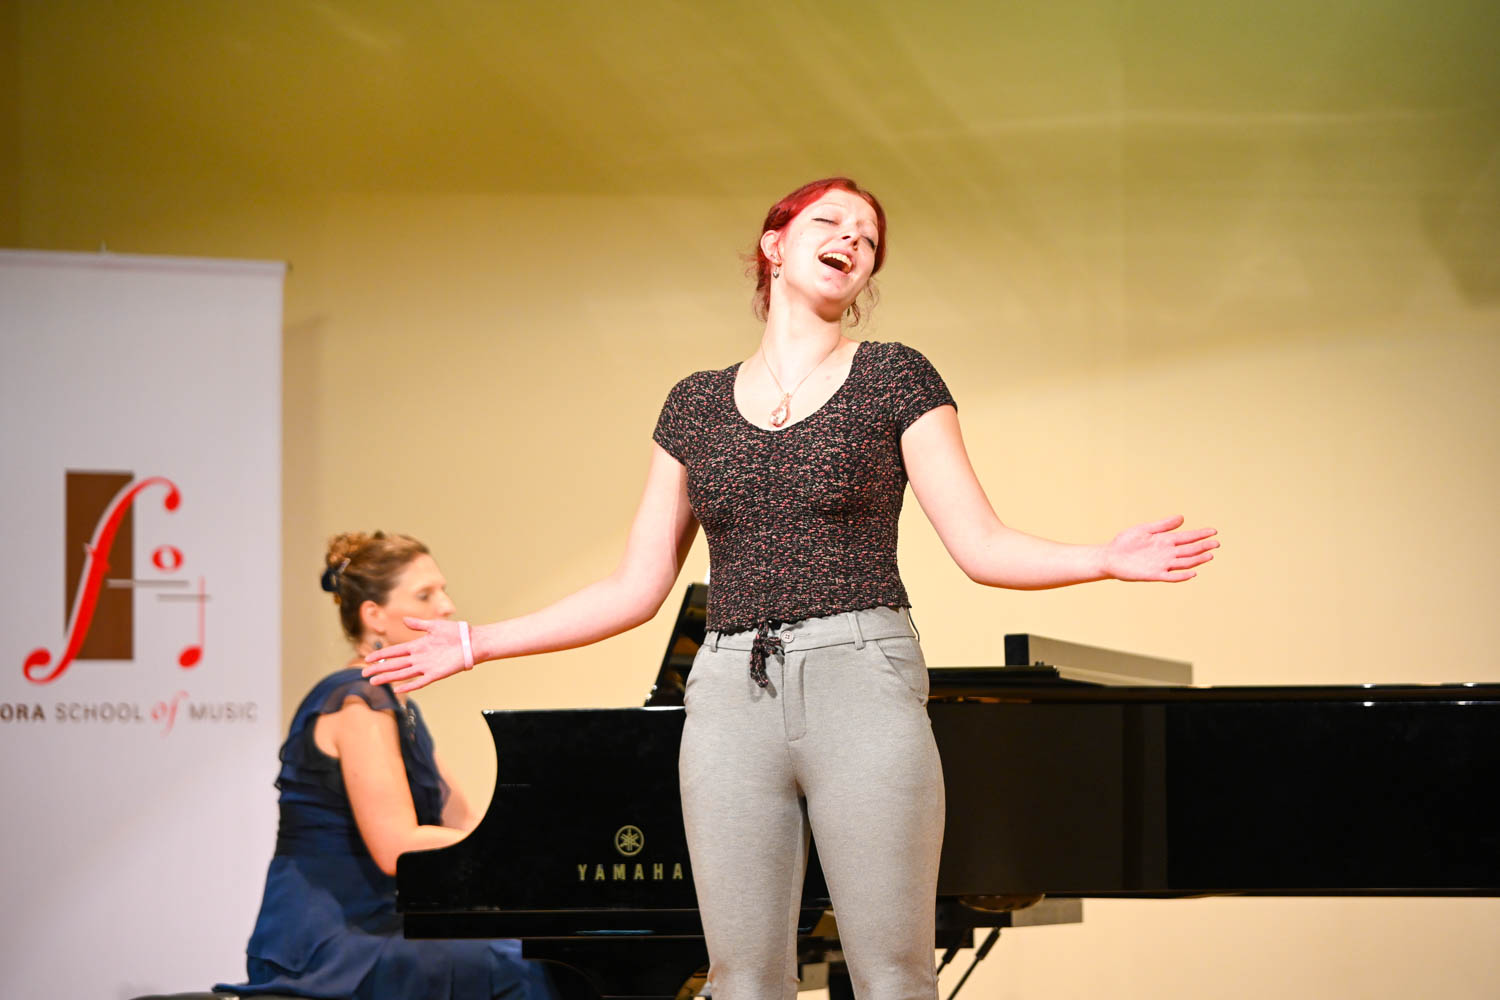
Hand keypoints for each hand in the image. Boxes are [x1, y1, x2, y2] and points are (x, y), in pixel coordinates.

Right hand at [362, 617, 465, 692]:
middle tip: (365, 674)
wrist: (472, 641)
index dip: (381, 655)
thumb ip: (418, 624)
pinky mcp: (436, 674)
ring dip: (388, 677)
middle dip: (380, 668)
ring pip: (403, 673)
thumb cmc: (455, 633)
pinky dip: (409, 685)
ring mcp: (426, 667)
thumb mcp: (434, 626)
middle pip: (395, 664)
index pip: (395, 651)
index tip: (368, 658)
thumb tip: (404, 620)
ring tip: (374, 681)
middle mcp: (419, 658)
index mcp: (417, 646)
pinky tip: (397, 689)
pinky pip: (420, 682)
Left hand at [1103, 515, 1217, 581]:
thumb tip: (1182, 517)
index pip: (1187, 537)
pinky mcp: (1154, 574)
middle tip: (1217, 543)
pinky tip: (1192, 573)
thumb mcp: (1145, 529)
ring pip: (1184, 563)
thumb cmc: (1126, 542)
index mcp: (1165, 540)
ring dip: (1197, 560)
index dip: (1200, 534)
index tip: (1214, 531)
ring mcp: (1161, 564)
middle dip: (1203, 546)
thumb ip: (1163, 525)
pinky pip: (1170, 576)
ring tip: (1209, 555)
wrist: (1110, 557)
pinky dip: (1181, 575)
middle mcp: (1166, 553)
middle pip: (1189, 550)